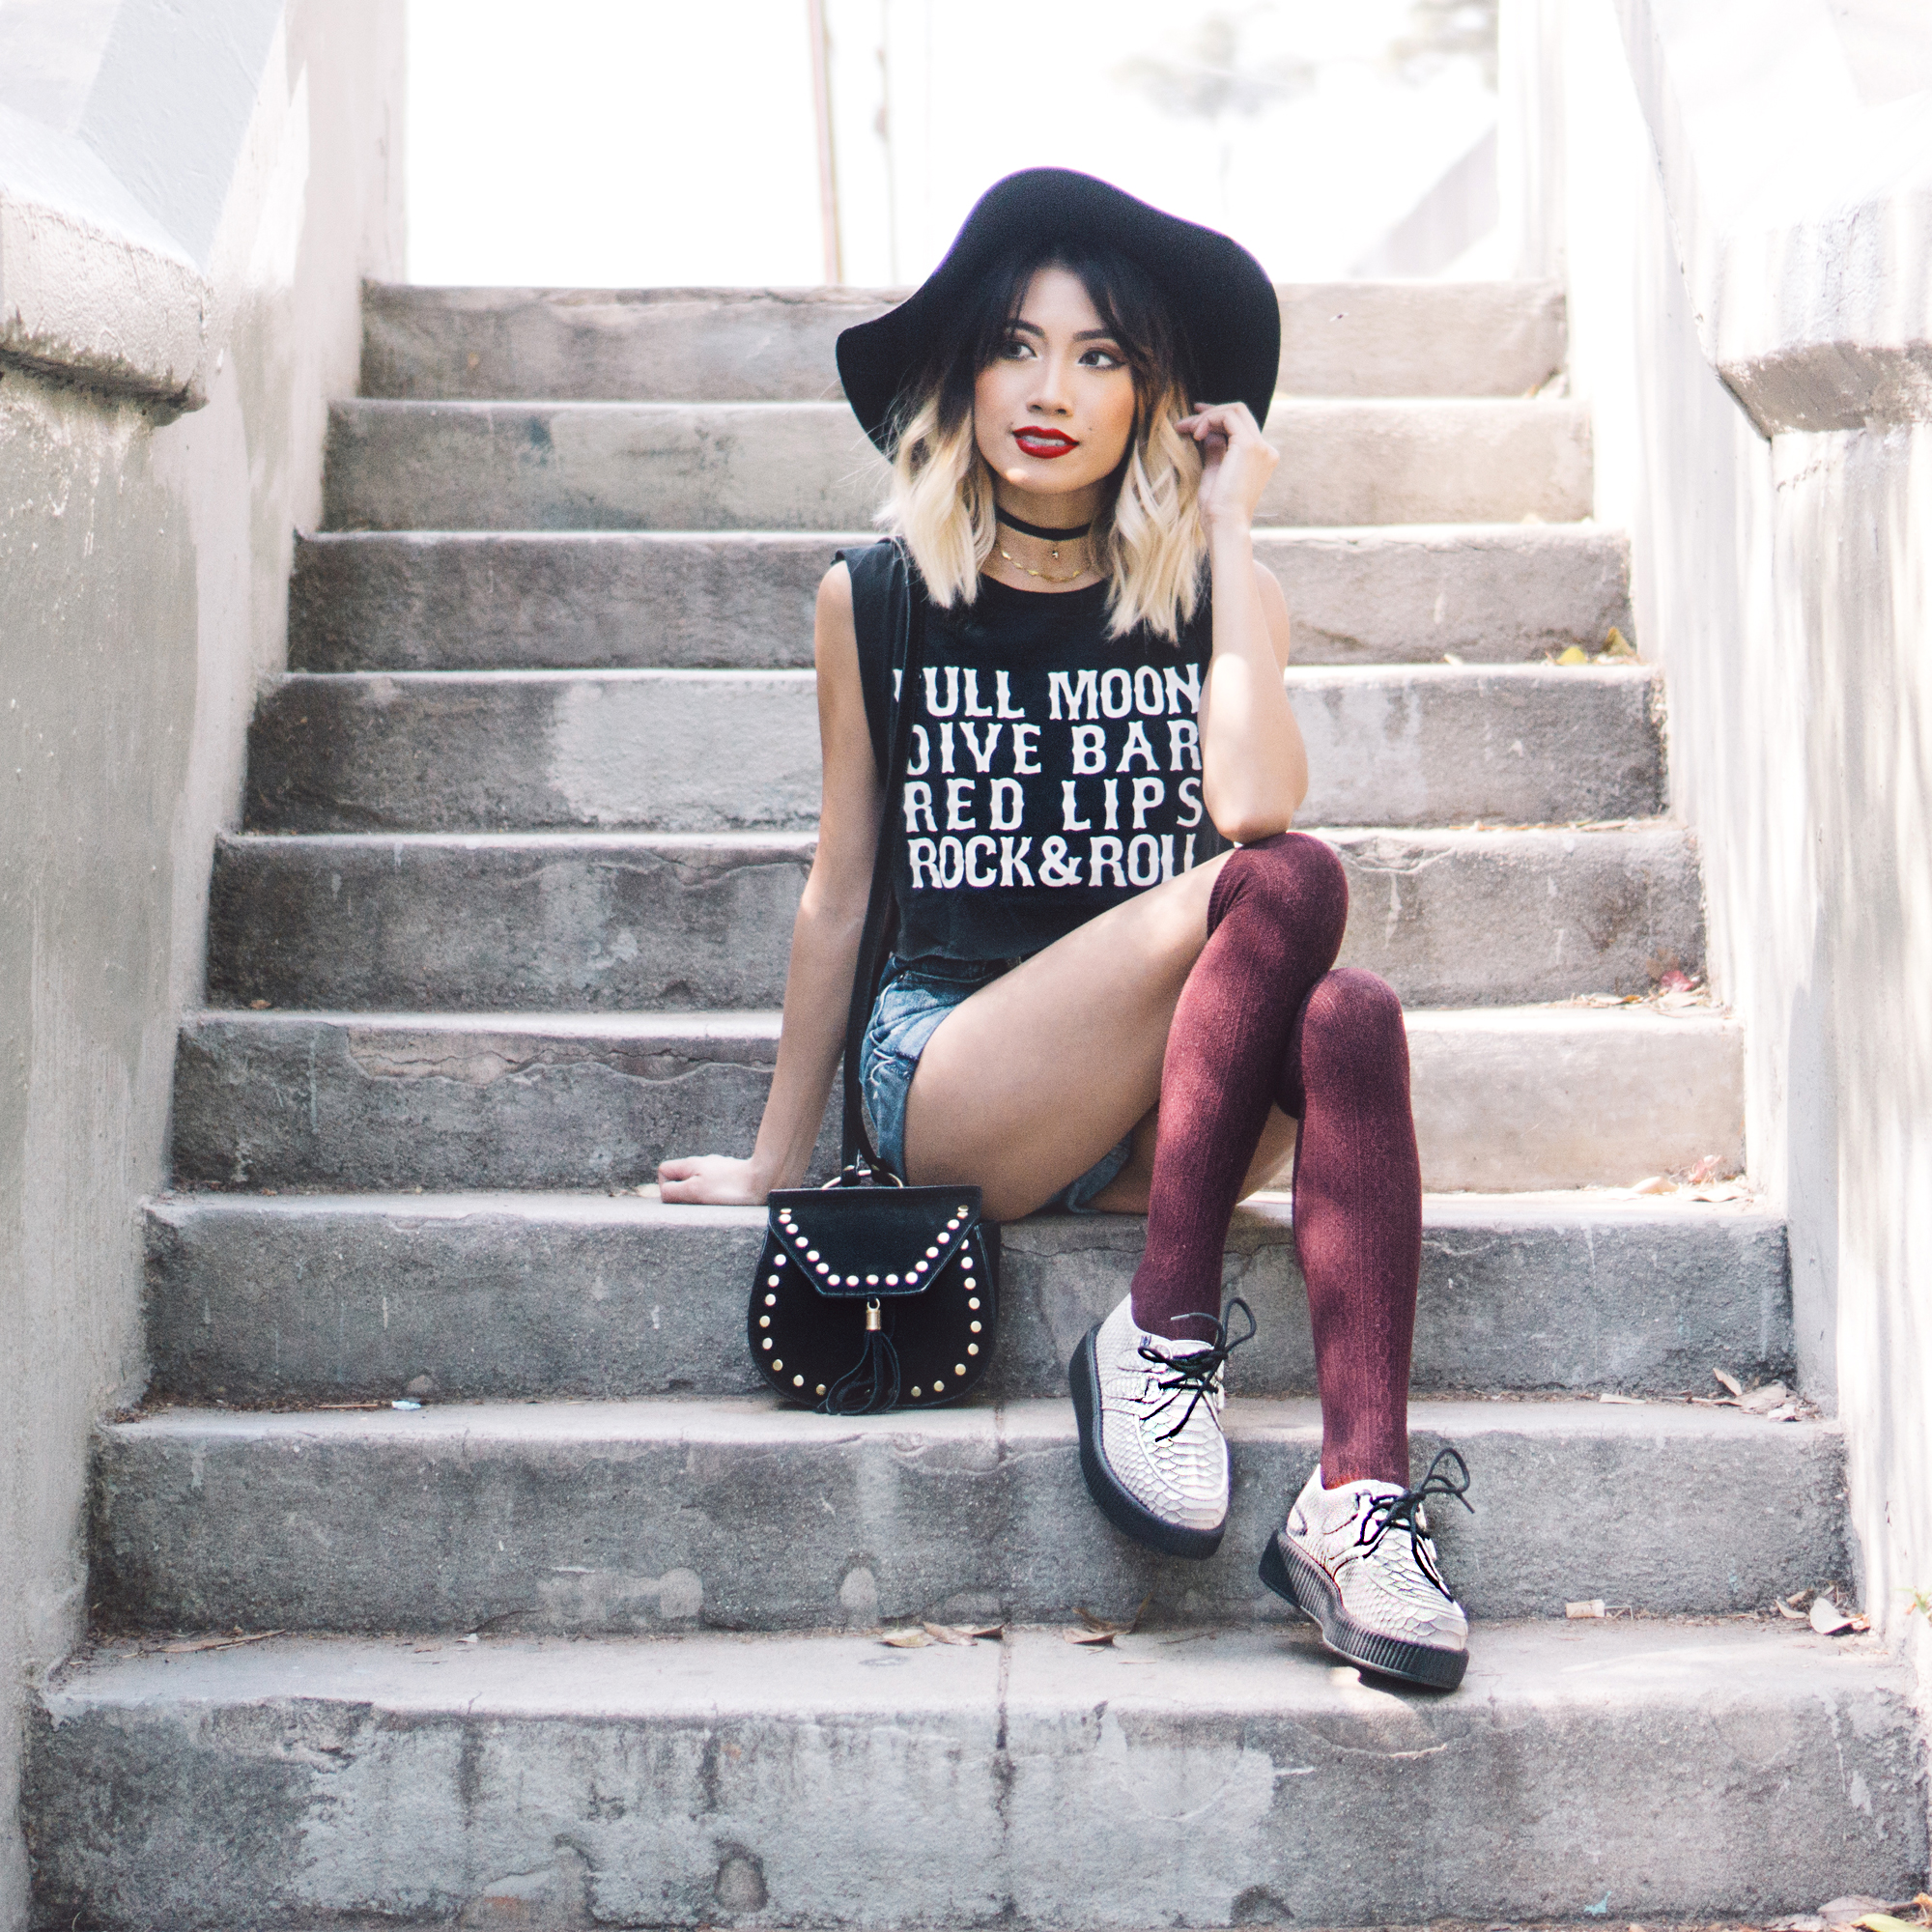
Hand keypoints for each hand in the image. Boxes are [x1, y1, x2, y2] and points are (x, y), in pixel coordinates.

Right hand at [658, 1153, 774, 1205]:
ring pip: (700, 1182)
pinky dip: (718, 1194)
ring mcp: (719, 1168)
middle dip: (685, 1193)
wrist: (764, 1180)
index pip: (664, 1170)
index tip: (680, 1198)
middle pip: (682, 1177)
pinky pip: (716, 1185)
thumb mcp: (695, 1192)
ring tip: (715, 1203)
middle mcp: (703, 1162)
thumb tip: (664, 1194)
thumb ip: (674, 1191)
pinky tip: (729, 1200)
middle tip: (698, 1204)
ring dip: (702, 1195)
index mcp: (691, 1164)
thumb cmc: (729, 1188)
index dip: (665, 1186)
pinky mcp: (733, 1175)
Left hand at [1175, 401, 1277, 534]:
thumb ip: (1216, 452)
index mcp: (1262, 458)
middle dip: (1210, 412)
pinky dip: (1209, 420)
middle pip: (1239, 413)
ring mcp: (1260, 447)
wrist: (1225, 525)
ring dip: (1207, 417)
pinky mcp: (1249, 445)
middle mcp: (1266, 450)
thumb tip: (1208, 434)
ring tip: (1188, 431)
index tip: (1195, 417)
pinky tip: (1196, 435)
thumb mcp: (1215, 474)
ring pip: (1234, 411)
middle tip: (1185, 422)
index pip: (1242, 425)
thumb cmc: (1218, 510)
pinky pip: (1227, 417)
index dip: (1218, 416)